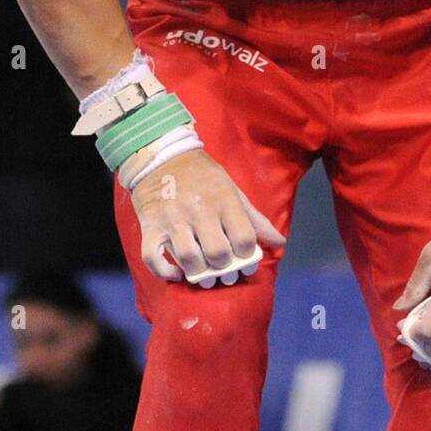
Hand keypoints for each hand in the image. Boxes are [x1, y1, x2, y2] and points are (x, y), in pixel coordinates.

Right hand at [130, 148, 284, 285]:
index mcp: (224, 199)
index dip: (247, 257)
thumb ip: (255, 219)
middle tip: (222, 267)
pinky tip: (177, 274)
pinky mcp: (150, 226)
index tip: (243, 260)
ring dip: (198, 273)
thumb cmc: (203, 176)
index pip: (244, 239)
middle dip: (223, 267)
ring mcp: (173, 219)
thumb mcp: (232, 189)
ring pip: (189, 259)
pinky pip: (154, 259)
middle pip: (218, 253)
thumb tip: (279, 244)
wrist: (162, 156)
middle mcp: (199, 210)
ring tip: (203, 274)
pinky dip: (165, 273)